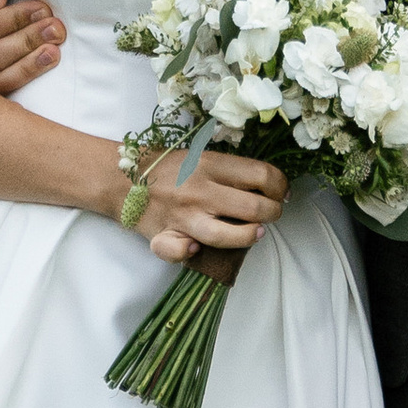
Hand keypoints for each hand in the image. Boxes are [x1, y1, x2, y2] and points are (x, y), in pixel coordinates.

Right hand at [129, 144, 289, 268]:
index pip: (260, 174)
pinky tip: (198, 248)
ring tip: (257, 233)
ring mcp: (183, 215)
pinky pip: (177, 250)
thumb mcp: (201, 155)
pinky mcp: (164, 236)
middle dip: (272, 212)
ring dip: (248, 236)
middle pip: (252, 206)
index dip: (280, 185)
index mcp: (210, 164)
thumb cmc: (170, 167)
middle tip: (273, 213)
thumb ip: (230, 170)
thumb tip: (268, 184)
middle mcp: (200, 189)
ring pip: (225, 234)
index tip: (283, 192)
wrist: (124, 178)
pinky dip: (188, 252)